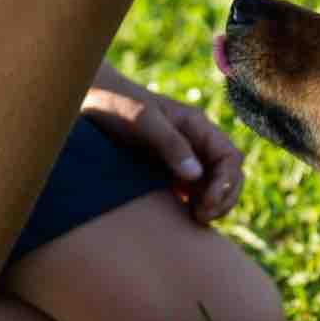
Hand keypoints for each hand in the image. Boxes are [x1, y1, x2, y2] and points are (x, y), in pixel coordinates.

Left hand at [83, 71, 244, 223]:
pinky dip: (195, 206)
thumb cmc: (117, 105)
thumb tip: (196, 175)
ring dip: (213, 205)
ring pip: (214, 186)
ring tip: (195, 220)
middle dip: (223, 198)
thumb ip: (171, 145)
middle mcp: (196, 142)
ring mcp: (184, 157)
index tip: (206, 203)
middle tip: (202, 217)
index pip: (230, 157)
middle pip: (229, 174)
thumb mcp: (144, 121)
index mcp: (197, 126)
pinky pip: (193, 192)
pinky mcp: (169, 171)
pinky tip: (183, 217)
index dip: (226, 183)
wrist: (89, 100)